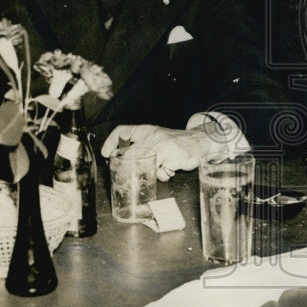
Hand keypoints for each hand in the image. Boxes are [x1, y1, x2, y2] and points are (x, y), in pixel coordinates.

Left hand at [101, 124, 222, 180]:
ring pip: (146, 166)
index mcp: (148, 130)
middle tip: (127, 175)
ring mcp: (165, 146)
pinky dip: (164, 175)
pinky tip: (170, 169)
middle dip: (128, 167)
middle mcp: (155, 136)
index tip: (106, 153)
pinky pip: (162, 173)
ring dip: (151, 172)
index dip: (111, 142)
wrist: (201, 141)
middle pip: (131, 153)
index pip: (124, 131)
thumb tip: (122, 162)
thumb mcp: (157, 139)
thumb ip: (142, 147)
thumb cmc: (176, 143)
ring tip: (160, 169)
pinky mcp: (174, 157)